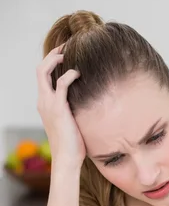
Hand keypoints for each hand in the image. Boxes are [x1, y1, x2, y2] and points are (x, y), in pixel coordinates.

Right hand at [36, 44, 85, 170]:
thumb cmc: (73, 146)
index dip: (52, 63)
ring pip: (43, 71)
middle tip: (67, 46)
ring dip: (56, 58)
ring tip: (70, 52)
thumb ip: (76, 111)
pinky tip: (79, 73)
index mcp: (45, 104)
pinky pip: (61, 84)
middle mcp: (43, 101)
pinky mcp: (59, 108)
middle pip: (40, 69)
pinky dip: (69, 74)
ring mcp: (49, 104)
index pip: (43, 77)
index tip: (66, 54)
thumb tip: (92, 105)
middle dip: (52, 54)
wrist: (67, 160)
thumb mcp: (73, 124)